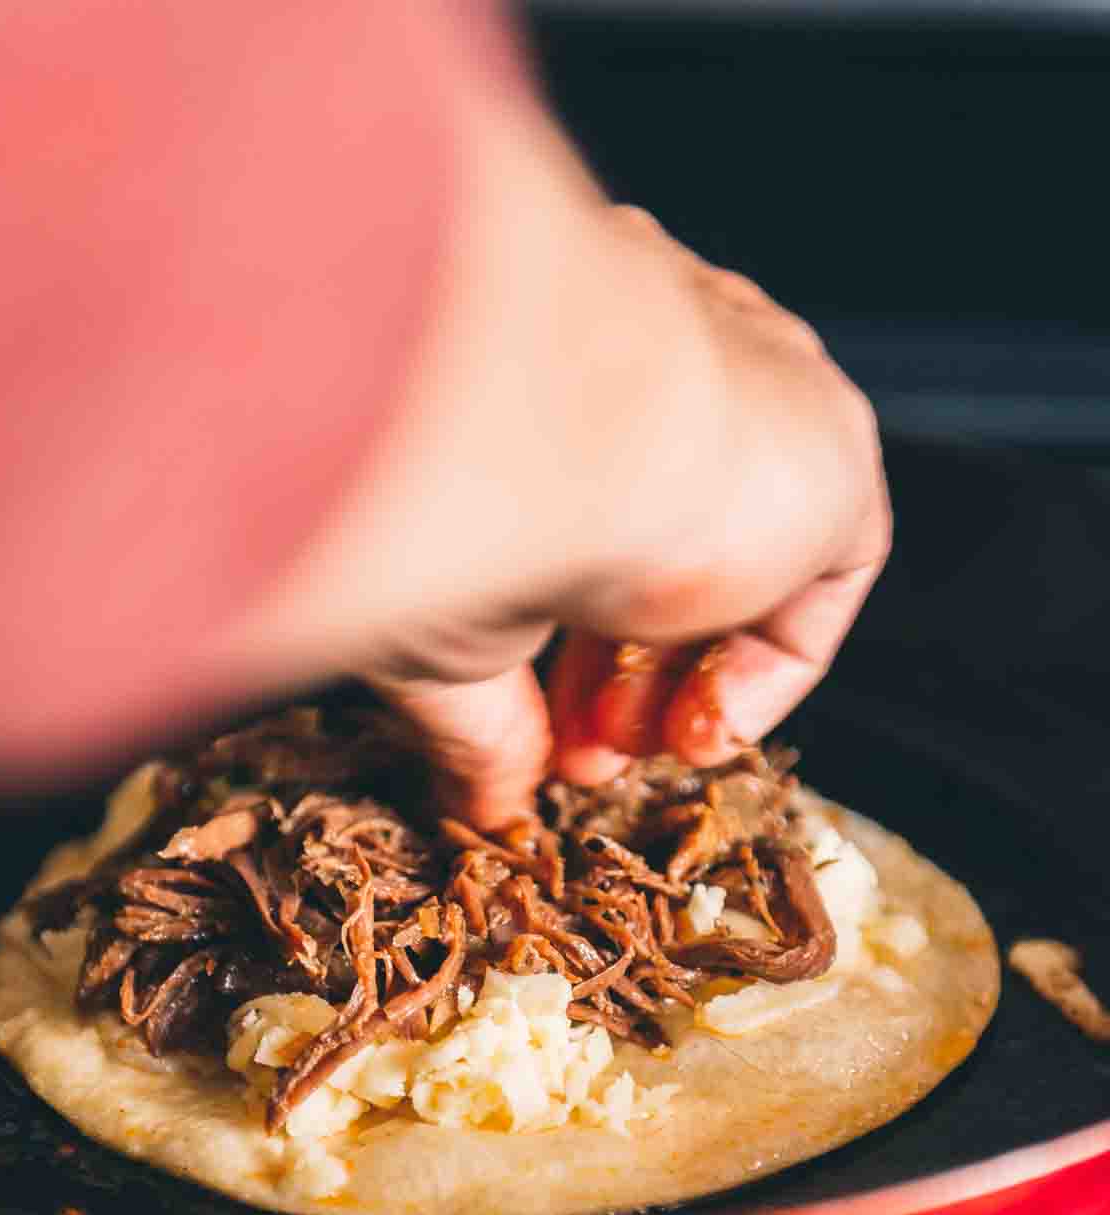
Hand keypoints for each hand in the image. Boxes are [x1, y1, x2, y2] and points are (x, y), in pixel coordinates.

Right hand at [384, 208, 889, 821]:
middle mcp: (662, 348)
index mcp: (554, 351)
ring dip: (681, 685)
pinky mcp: (831, 450)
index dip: (558, 631)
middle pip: (666, 536)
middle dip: (619, 676)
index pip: (581, 494)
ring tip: (626, 753)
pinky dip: (763, 671)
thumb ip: (481, 720)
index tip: (528, 712)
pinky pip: (823, 577)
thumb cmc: (442, 501)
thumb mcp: (447, 630)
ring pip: (743, 563)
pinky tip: (696, 723)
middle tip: (575, 755)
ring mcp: (755, 390)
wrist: (523, 429)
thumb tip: (483, 806)